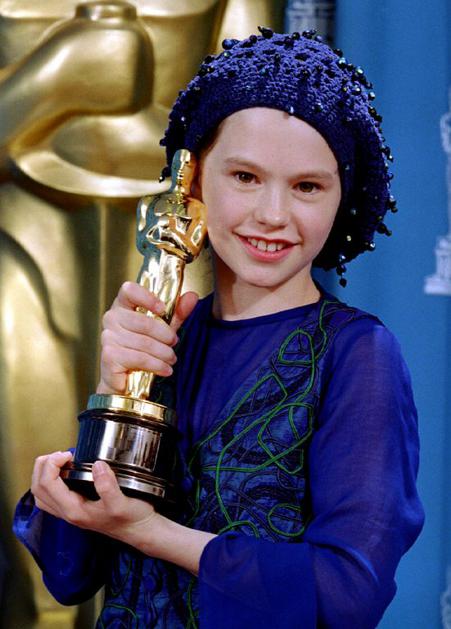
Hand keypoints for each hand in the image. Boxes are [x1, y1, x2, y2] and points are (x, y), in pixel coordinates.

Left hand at [31, 450, 215, 573]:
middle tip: (62, 454)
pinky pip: (52, 496)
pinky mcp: (76, 509)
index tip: (68, 454)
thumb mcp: (122, 502)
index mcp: (74, 510)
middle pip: (38, 489)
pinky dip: (51, 481)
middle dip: (44, 466)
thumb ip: (108, 486)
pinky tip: (66, 471)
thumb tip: (97, 465)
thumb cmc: (132, 518)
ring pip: (42, 494)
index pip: (47, 485)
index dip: (52, 465)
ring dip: (44, 473)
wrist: (140, 531)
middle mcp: (68, 513)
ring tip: (59, 460)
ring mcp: (70, 512)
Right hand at [97, 281, 197, 393]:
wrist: (127, 381)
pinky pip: (140, 358)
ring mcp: (108, 337)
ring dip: (164, 353)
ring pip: (144, 342)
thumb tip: (192, 296)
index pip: (129, 290)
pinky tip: (165, 369)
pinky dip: (157, 365)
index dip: (147, 297)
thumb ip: (177, 313)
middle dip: (165, 335)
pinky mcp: (109, 356)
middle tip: (174, 342)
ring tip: (171, 358)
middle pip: (144, 321)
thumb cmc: (143, 349)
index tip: (163, 309)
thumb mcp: (164, 329)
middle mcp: (111, 318)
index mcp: (123, 305)